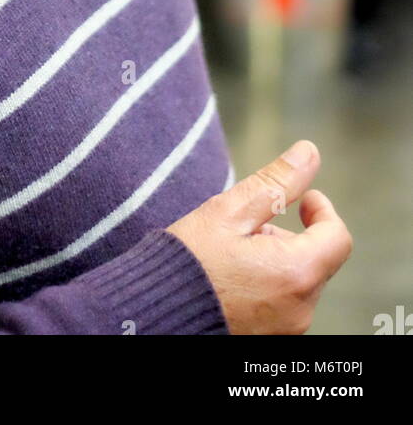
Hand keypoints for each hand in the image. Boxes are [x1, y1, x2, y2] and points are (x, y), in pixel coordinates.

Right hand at [166, 140, 352, 333]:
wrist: (154, 315)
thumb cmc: (188, 263)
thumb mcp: (229, 212)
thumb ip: (276, 183)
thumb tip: (308, 153)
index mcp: (296, 273)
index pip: (337, 237)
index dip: (322, 211)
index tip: (304, 199)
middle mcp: (299, 309)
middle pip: (315, 260)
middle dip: (290, 235)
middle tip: (246, 227)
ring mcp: (285, 330)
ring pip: (298, 282)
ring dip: (277, 260)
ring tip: (232, 253)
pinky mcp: (269, 340)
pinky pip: (283, 305)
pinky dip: (268, 285)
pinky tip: (232, 278)